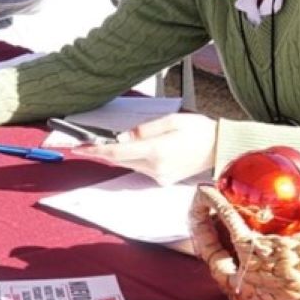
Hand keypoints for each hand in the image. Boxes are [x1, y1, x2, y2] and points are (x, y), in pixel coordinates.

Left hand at [72, 113, 218, 185]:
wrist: (220, 148)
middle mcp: (156, 168)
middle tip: (84, 145)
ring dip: (119, 154)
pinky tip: (136, 149)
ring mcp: (160, 176)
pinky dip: (134, 158)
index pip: (117, 152)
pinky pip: (141, 167)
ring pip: (130, 164)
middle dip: (102, 152)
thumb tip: (122, 137)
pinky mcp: (163, 178)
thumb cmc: (200, 130)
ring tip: (108, 144)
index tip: (79, 148)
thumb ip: (144, 130)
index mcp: (157, 151)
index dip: (95, 151)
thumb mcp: (170, 121)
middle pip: (120, 160)